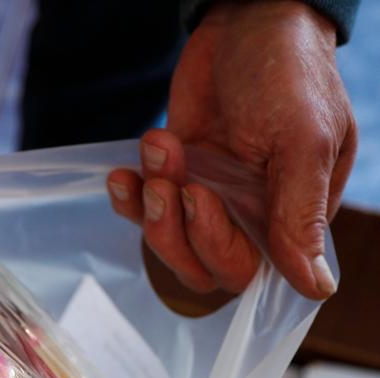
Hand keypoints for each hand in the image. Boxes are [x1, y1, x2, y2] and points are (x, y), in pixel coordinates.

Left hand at [107, 0, 355, 298]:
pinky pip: (143, 210)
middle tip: (167, 180)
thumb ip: (300, 213)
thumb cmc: (288, 71)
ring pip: (167, 242)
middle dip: (174, 230)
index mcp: (293, 214)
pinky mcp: (176, 177)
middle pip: (202, 266)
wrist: (247, 19)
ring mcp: (210, 197)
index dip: (216, 247)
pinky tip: (122, 172)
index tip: (199, 197)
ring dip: (149, 207)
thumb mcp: (303, 139)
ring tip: (158, 148)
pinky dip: (128, 196)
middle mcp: (251, 215)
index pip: (250, 270)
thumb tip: (317, 287)